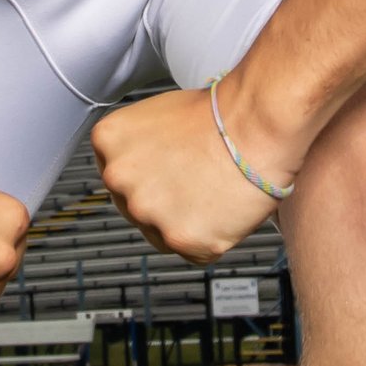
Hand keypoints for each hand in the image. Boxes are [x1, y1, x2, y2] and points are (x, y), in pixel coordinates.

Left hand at [92, 83, 287, 263]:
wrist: (257, 124)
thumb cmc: (221, 114)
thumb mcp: (159, 114)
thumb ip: (140, 146)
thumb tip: (147, 169)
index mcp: (108, 141)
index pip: (119, 177)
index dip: (152, 176)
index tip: (173, 171)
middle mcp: (118, 178)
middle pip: (137, 207)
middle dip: (167, 201)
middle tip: (199, 182)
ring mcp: (146, 211)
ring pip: (164, 233)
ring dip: (189, 221)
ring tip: (216, 191)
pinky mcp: (180, 239)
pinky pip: (195, 251)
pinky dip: (214, 237)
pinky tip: (226, 208)